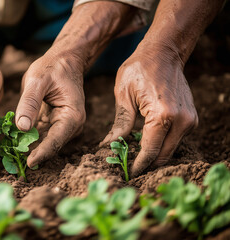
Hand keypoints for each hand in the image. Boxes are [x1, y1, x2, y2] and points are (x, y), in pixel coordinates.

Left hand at [16, 52, 85, 167]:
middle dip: (32, 154)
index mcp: (71, 116)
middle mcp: (71, 125)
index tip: (27, 163)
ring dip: (28, 149)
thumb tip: (22, 128)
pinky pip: (41, 136)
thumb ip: (29, 103)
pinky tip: (11, 144)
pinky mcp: (54, 125)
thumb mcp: (37, 80)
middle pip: (51, 146)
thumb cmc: (52, 67)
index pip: (55, 140)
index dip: (41, 153)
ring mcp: (64, 126)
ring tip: (8, 156)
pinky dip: (27, 140)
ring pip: (45, 143)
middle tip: (12, 163)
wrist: (64, 61)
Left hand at [101, 46, 197, 175]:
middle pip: (163, 156)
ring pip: (171, 150)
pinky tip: (146, 144)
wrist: (164, 52)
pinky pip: (175, 140)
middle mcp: (181, 121)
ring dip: (154, 156)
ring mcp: (190, 121)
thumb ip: (120, 124)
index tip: (126, 173)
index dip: (137, 165)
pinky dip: (162, 145)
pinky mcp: (191, 119)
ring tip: (134, 158)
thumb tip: (109, 146)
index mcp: (162, 116)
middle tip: (128, 169)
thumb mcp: (123, 95)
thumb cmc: (140, 69)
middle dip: (146, 165)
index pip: (150, 152)